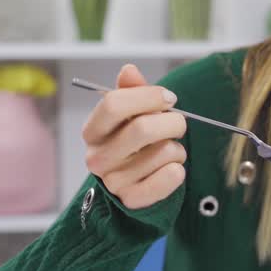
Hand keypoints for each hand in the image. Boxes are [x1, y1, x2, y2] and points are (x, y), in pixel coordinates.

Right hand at [82, 64, 187, 209]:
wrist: (135, 185)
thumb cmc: (134, 143)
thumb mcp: (130, 115)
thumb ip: (131, 92)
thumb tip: (129, 70)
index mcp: (92, 131)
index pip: (113, 103)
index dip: (148, 96)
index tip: (169, 98)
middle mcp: (97, 157)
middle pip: (142, 128)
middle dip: (172, 122)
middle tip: (178, 124)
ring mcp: (113, 181)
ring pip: (164, 152)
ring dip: (176, 149)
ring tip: (167, 152)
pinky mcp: (133, 200)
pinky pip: (169, 178)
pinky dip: (178, 170)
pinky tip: (172, 169)